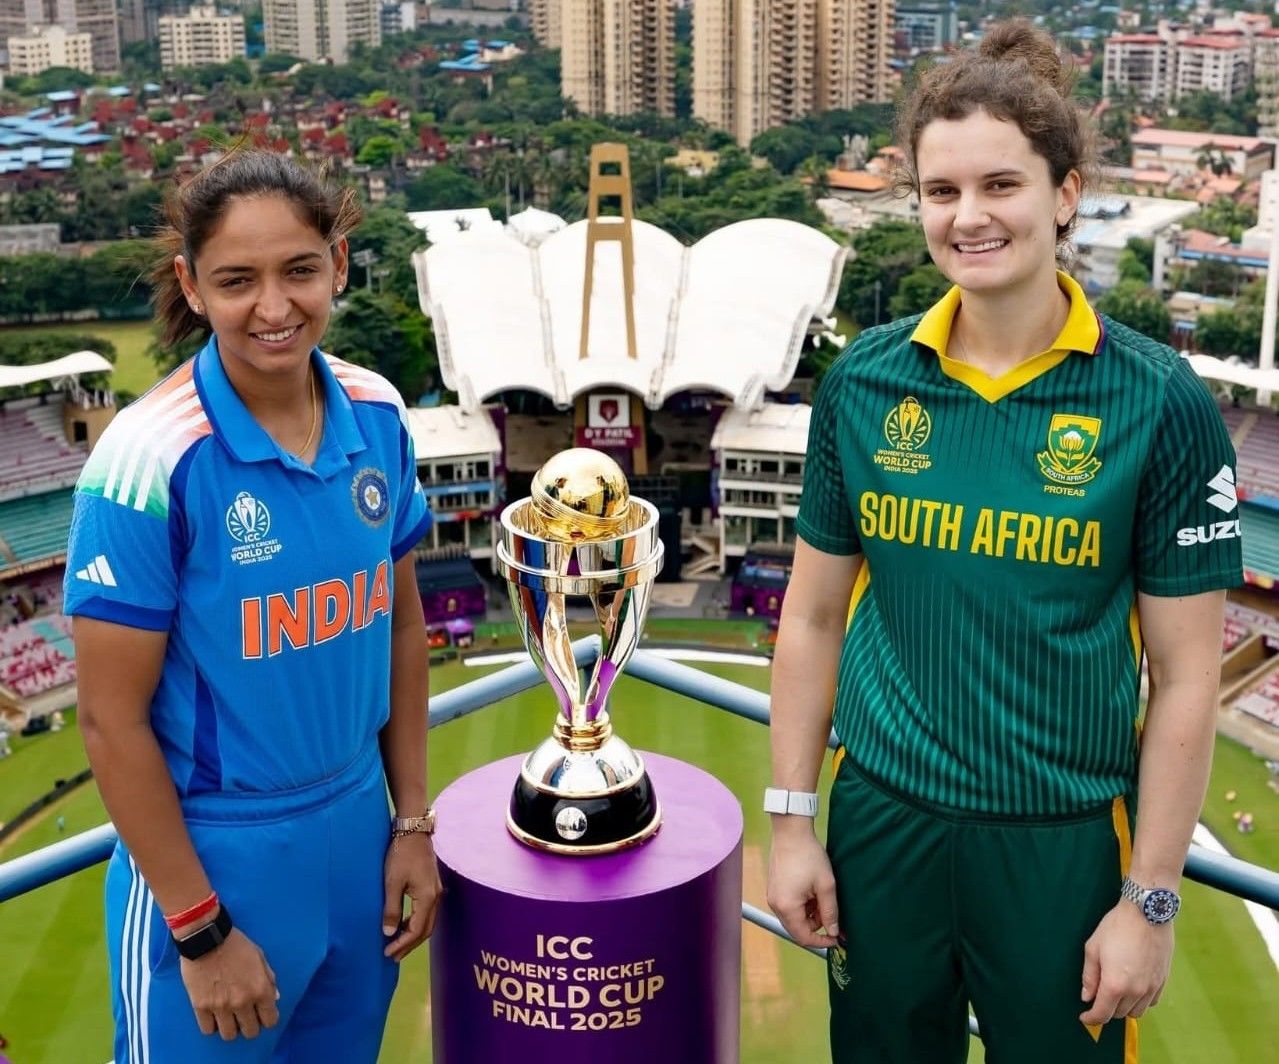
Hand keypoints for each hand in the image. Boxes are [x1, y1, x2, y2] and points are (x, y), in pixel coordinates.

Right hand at [179, 926, 278, 1039]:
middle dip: (250, 1025)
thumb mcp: (259, 957)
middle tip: (245, 1016)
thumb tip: (275, 998)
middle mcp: (243, 1001)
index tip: (262, 1014)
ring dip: (231, 1027)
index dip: (267, 1019)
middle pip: (250, 1032)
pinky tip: (214, 1015)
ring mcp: (221, 1006)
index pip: (270, 1020)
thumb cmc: (236, 944)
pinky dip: (212, 1025)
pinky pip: (208, 1030)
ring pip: (229, 1035)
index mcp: (260, 989)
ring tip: (229, 1017)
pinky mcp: (201, 1006)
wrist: (207, 938)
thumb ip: (269, 979)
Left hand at [383, 833, 442, 960]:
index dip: (403, 944)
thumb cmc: (400, 855)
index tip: (387, 952)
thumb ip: (392, 909)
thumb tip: (389, 933)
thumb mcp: (392, 882)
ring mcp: (436, 890)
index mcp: (427, 898)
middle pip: (426, 929)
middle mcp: (436, 897)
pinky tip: (404, 924)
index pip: (417, 930)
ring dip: (413, 934)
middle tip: (393, 956)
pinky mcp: (432, 885)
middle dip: (409, 944)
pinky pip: (427, 911)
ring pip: (428, 921)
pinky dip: (416, 922)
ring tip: (397, 943)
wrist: (413, 831)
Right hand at [766, 821, 839, 948]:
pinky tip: (811, 891)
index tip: (836, 939)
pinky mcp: (773, 889)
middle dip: (816, 925)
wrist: (791, 832)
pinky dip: (802, 906)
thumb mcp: (826, 886)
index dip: (821, 942)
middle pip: (797, 929)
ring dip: (810, 914)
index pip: (803, 937)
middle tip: (831, 912)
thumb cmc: (808, 856)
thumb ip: (830, 912)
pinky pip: (788, 907)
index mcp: (787, 907)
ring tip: (821, 896)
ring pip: (794, 918)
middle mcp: (775, 905)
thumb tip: (834, 932)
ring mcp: (772, 896)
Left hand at [1079, 902, 1173, 1025]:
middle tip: (1097, 997)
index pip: (1102, 1013)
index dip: (1091, 1018)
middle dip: (1105, 1010)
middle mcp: (1135, 991)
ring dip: (1123, 1008)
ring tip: (1114, 993)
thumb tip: (1086, 996)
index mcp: (1115, 984)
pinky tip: (1132, 989)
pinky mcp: (1162, 981)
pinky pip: (1150, 1002)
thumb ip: (1089, 976)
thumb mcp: (1093, 948)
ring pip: (1136, 1012)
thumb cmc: (1116, 927)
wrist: (1147, 913)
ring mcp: (1151, 987)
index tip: (1084, 1017)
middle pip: (1118, 1014)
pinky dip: (1139, 1001)